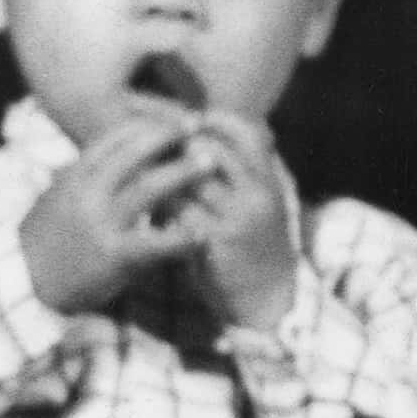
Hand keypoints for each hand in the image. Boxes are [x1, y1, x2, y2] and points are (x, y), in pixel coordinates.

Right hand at [18, 111, 211, 317]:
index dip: (146, 124)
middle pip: (132, 154)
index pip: (112, 138)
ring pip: (148, 189)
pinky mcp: (113, 256)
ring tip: (210, 161)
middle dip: (167, 134)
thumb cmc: (48, 238)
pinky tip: (202, 233)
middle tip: (197, 123)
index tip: (172, 117)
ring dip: (182, 171)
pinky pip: (154, 243)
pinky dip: (181, 237)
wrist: (25, 282)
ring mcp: (101, 224)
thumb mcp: (59, 196)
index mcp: (74, 177)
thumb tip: (108, 149)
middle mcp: (87, 194)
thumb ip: (85, 174)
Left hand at [164, 111, 307, 332]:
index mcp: (270, 180)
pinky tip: (152, 213)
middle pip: (210, 151)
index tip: (189, 121)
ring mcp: (237, 218)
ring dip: (162, 177)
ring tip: (146, 178)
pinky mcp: (215, 242)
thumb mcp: (258, 201)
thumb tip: (204, 133)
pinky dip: (161, 209)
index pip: (245, 131)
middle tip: (154, 148)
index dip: (215, 121)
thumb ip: (239, 170)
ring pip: (187, 181)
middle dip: (178, 146)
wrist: (267, 296)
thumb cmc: (254, 242)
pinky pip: (178, 212)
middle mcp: (258, 194)